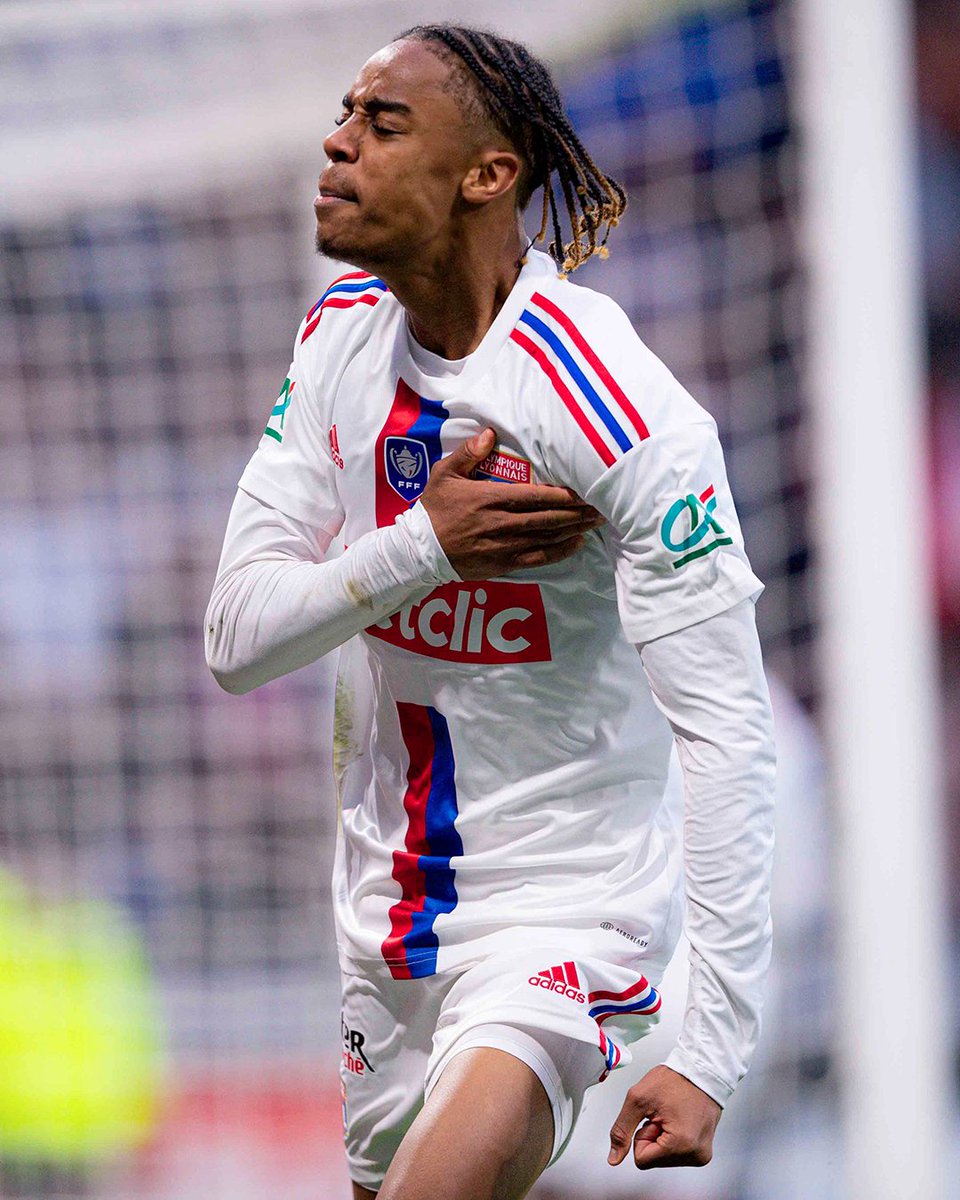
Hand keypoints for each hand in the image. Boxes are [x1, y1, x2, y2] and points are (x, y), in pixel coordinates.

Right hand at [420, 427, 603, 580]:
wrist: (420, 551)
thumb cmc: (433, 509)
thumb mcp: (444, 474)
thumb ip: (469, 453)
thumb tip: (490, 433)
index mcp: (489, 498)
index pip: (533, 496)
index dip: (560, 494)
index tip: (582, 490)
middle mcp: (500, 522)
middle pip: (547, 518)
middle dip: (576, 513)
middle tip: (600, 507)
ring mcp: (503, 546)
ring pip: (546, 538)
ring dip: (574, 530)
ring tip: (594, 522)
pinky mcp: (503, 564)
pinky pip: (537, 559)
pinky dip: (559, 552)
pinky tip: (576, 544)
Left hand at [607, 1065, 721, 1170]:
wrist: (700, 1071)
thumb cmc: (675, 1079)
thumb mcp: (638, 1099)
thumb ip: (621, 1130)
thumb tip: (614, 1157)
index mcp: (681, 1145)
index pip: (642, 1160)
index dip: (642, 1135)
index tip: (654, 1117)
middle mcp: (696, 1155)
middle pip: (653, 1160)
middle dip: (653, 1136)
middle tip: (664, 1114)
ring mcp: (701, 1154)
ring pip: (663, 1158)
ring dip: (663, 1136)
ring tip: (673, 1115)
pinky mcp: (703, 1151)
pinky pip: (676, 1154)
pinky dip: (673, 1137)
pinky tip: (680, 1119)